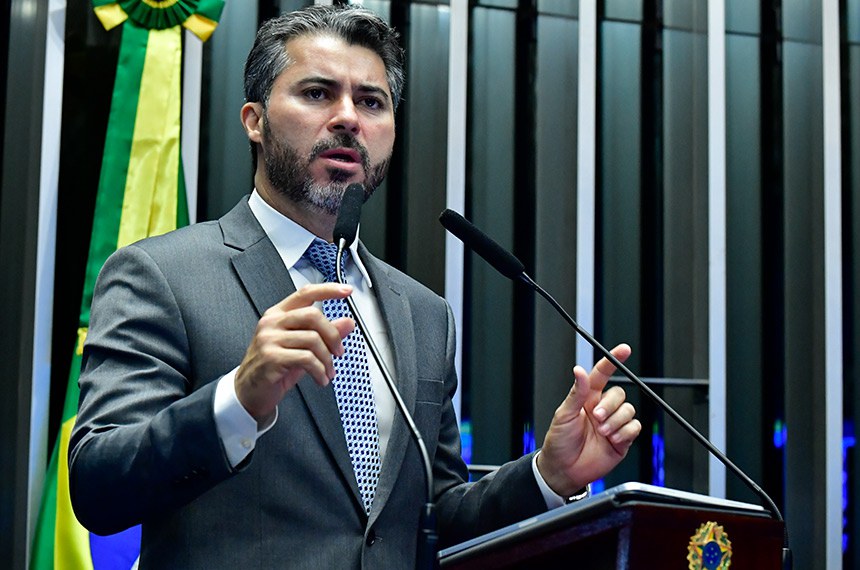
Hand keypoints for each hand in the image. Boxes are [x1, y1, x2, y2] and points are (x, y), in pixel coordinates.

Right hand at [235, 283, 354, 423]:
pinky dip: (319, 371)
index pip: (305, 293)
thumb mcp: (303, 348)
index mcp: (278, 314)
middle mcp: (272, 323)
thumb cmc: (274, 367)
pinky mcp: (271, 357)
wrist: (250, 391)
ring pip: (312, 339)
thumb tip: (348, 323)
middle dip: (333, 336)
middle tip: (338, 352)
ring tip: (328, 372)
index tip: (346, 290)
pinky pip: (306, 358)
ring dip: (327, 360)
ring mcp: (269, 339)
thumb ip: (324, 333)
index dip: (327, 290)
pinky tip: (321, 378)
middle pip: (313, 315)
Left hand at [536, 344, 641, 495]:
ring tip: (602, 432)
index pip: (602, 374)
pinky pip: (634, 428)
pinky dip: (625, 433)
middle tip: (596, 418)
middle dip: (610, 405)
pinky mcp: (622, 440)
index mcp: (587, 398)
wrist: (564, 470)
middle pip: (620, 394)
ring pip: (629, 410)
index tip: (624, 349)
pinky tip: (612, 440)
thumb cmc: (559, 441)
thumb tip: (579, 371)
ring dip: (616, 421)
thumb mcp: (563, 414)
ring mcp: (613, 424)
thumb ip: (576, 393)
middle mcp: (602, 408)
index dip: (613, 360)